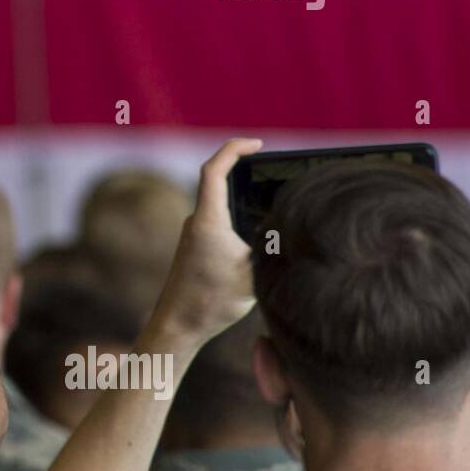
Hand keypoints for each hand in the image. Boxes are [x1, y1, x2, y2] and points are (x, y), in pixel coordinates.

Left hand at [147, 138, 262, 348]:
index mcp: (207, 221)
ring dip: (243, 198)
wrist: (177, 326)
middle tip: (274, 169)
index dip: (234, 149)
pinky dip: (239, 218)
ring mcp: (194, 235)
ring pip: (221, 205)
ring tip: (275, 200)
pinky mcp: (195, 248)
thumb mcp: (253, 272)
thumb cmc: (211, 302)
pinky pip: (219, 221)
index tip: (257, 144)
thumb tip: (291, 228)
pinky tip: (260, 231)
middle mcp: (196, 222)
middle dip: (244, 170)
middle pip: (218, 183)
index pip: (214, 170)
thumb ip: (271, 247)